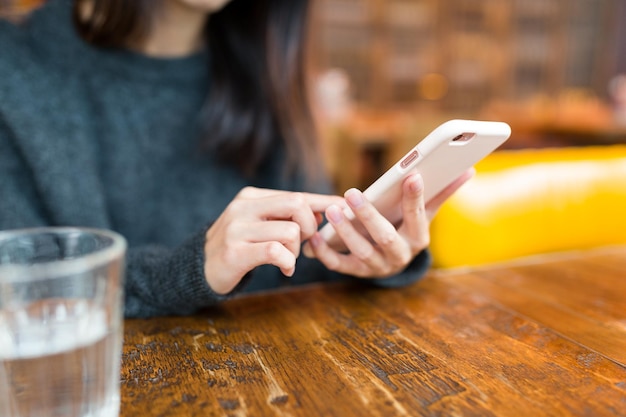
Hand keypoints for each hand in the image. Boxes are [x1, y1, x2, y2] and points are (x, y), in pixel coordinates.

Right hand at [204, 187, 343, 293]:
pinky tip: (284, 268)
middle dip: (310, 226)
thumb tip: (323, 210)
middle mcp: (243, 207)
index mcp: (251, 196)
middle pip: (297, 204)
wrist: (199, 268)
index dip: (324, 202)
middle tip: (304, 244)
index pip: (296, 195)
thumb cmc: (238, 246)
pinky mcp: (235, 251)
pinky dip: (287, 262)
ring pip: (290, 231)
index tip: (345, 206)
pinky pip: (276, 251)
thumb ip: (286, 216)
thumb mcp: (259, 224)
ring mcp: (237, 228)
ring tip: (287, 260)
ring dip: (296, 251)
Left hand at [303, 169, 473, 277]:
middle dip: (368, 215)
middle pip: (384, 236)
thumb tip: (469, 169)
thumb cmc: (408, 229)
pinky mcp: (356, 272)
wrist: (393, 263)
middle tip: (352, 192)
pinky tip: (314, 235)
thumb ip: (442, 192)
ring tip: (332, 209)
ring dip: (345, 231)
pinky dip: (325, 252)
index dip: (415, 197)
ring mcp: (377, 266)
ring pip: (360, 250)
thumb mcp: (425, 215)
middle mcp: (399, 255)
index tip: (412, 175)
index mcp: (418, 238)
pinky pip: (339, 265)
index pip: (418, 217)